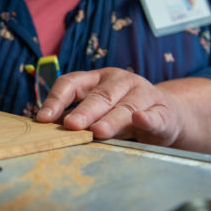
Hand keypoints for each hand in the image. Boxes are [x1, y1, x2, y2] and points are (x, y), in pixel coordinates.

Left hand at [36, 68, 184, 145]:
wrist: (167, 115)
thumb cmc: (121, 113)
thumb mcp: (97, 112)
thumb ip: (76, 116)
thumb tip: (46, 129)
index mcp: (96, 79)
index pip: (72, 82)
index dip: (56, 99)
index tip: (43, 118)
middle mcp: (119, 81)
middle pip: (99, 96)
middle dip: (84, 111)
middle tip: (71, 125)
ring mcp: (143, 93)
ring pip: (125, 107)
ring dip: (111, 120)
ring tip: (98, 132)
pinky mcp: (163, 111)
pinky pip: (154, 115)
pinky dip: (147, 118)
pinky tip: (140, 120)